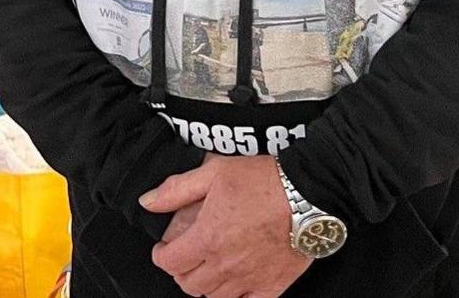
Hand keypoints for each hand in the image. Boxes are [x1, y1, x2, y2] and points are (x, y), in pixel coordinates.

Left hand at [141, 154, 311, 297]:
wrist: (309, 193)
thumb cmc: (265, 180)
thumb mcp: (215, 172)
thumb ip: (177, 190)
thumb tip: (148, 201)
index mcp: (207, 237)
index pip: (170, 262)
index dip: (162, 255)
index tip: (165, 248)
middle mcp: (225, 264)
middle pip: (189, 284)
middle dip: (182, 271)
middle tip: (187, 257)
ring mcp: (249, 279)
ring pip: (214, 297)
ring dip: (206, 285)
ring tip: (210, 269)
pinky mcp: (272, 286)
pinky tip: (236, 287)